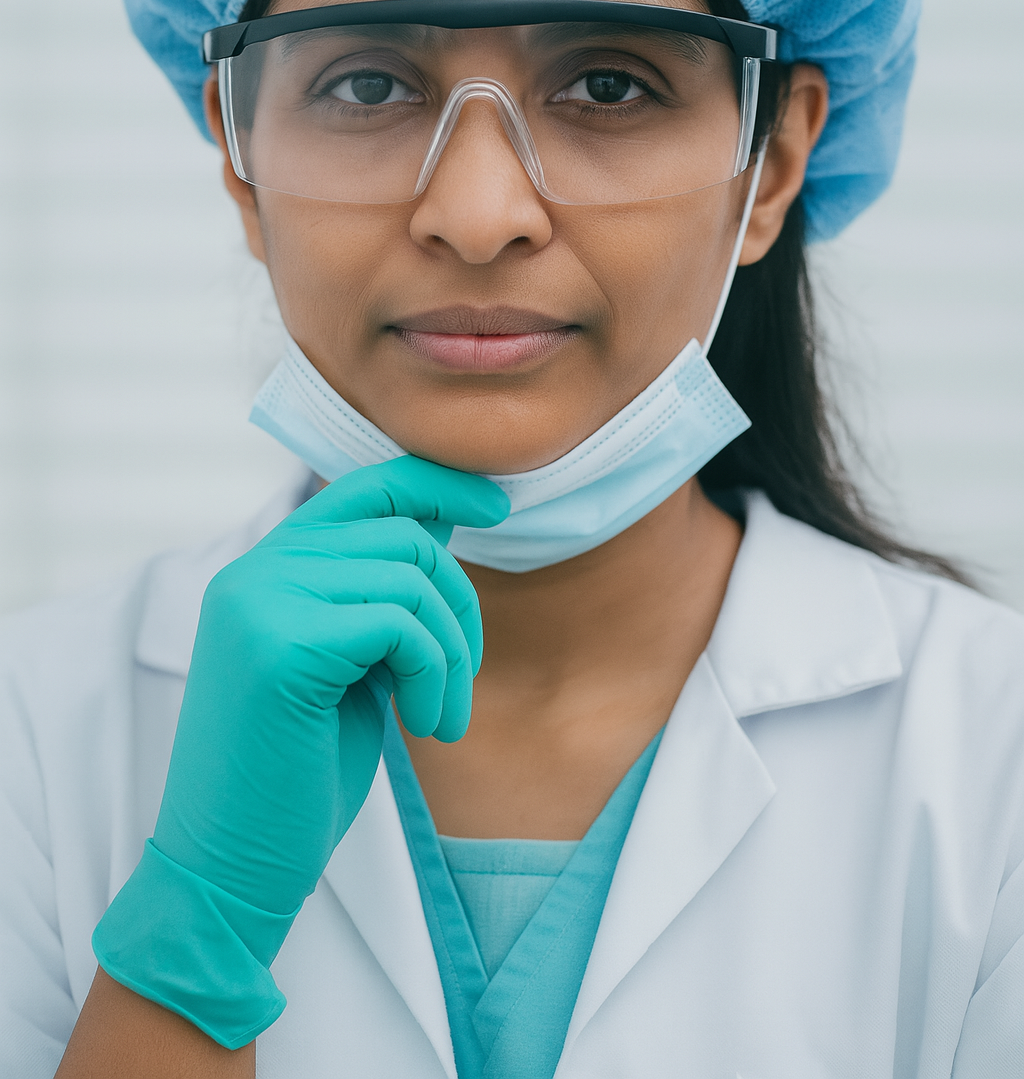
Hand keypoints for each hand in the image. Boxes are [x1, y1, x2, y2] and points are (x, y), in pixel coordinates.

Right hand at [92, 456, 508, 1046]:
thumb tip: (438, 520)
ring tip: (439, 716)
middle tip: (458, 682)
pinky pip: (399, 623)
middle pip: (402, 534)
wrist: (228, 870)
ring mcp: (260, 602)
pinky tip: (423, 725)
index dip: (438, 485)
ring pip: (410, 577)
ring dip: (449, 652)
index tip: (495, 507)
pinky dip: (433, 674)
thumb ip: (374, 592)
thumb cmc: (292, 776)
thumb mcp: (346, 664)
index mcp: (263, 569)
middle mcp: (254, 571)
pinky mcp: (281, 646)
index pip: (365, 485)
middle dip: (457, 605)